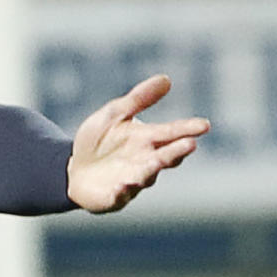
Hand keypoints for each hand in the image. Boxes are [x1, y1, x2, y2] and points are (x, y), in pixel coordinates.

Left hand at [67, 75, 209, 212]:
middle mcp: (145, 161)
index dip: (188, 129)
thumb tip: (166, 79)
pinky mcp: (114, 197)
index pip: (172, 133)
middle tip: (189, 144)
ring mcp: (131, 181)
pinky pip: (120, 196)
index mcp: (147, 139)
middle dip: (176, 151)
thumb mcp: (115, 114)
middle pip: (165, 157)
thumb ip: (139, 99)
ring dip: (151, 170)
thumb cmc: (98, 141)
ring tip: (155, 162)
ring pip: (146, 177)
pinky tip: (122, 186)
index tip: (204, 125)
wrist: (72, 169)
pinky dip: (122, 192)